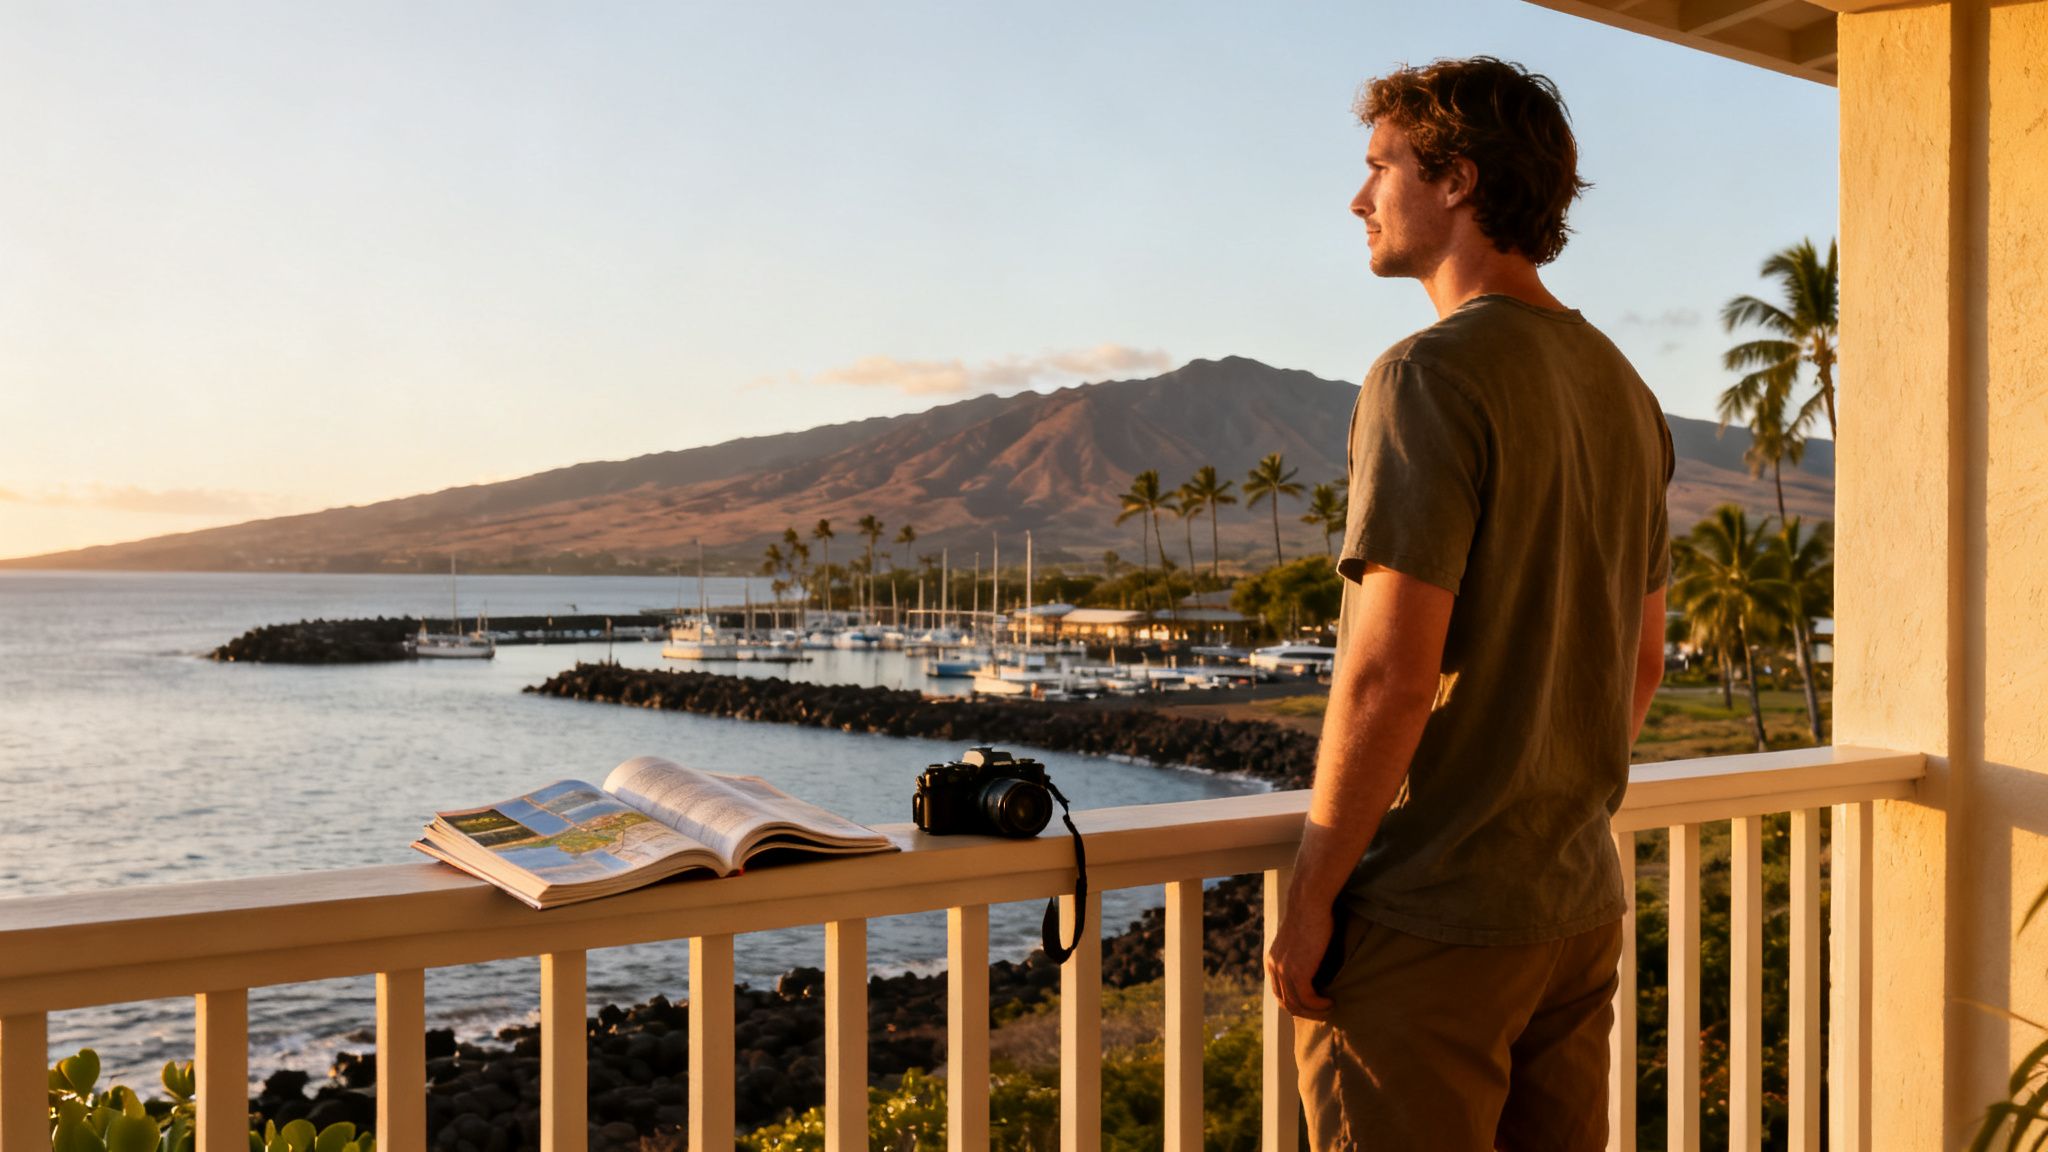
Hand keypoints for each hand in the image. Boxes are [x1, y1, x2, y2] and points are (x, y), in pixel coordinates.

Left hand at [1265, 900, 1336, 1020]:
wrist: (1310, 902)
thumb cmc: (1312, 915)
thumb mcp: (1300, 940)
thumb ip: (1300, 955)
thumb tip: (1314, 968)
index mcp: (1272, 961)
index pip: (1278, 992)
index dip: (1295, 1003)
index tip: (1313, 1005)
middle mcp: (1274, 967)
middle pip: (1285, 1002)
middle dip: (1305, 1012)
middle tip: (1323, 1011)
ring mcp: (1284, 970)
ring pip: (1296, 1004)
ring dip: (1314, 1011)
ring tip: (1330, 1008)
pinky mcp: (1297, 971)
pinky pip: (1307, 998)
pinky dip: (1319, 1005)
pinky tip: (1331, 1002)